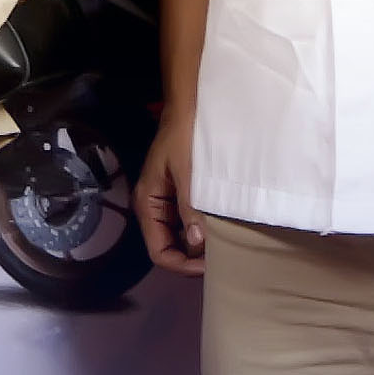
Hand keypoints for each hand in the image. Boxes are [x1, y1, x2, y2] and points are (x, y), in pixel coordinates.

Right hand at [134, 104, 206, 275]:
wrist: (187, 108)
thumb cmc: (184, 136)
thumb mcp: (187, 171)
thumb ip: (189, 205)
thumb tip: (196, 242)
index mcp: (148, 205)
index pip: (159, 252)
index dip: (182, 265)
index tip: (211, 265)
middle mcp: (155, 208)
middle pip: (169, 248)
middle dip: (192, 259)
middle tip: (223, 259)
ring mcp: (167, 203)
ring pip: (180, 238)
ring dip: (199, 246)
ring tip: (225, 247)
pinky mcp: (180, 196)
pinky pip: (188, 223)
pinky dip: (202, 231)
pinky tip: (221, 229)